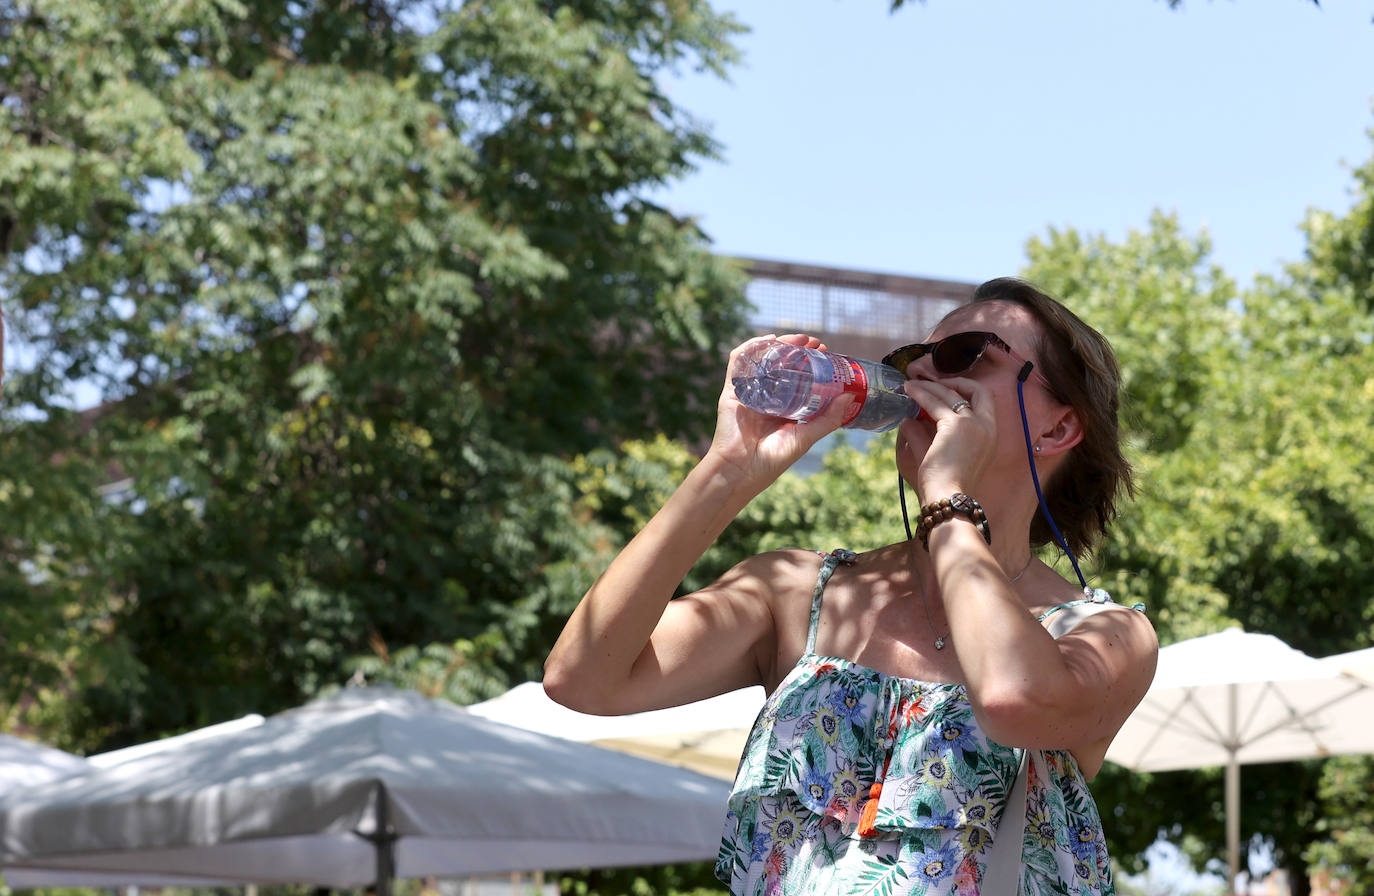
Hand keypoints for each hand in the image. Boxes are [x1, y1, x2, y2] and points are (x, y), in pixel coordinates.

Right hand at [708, 334, 853, 485]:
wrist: (741, 472)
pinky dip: (752, 346)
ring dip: (781, 344)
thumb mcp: (806, 437)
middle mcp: (765, 397)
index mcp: (782, 408)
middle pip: (781, 365)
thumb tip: (849, 396)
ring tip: (798, 338)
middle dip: (799, 350)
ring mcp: (749, 392)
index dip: (812, 363)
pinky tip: (770, 340)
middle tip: (815, 342)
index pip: (798, 378)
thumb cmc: (772, 460)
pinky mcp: (732, 391)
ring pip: (763, 359)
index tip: (826, 353)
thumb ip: (827, 419)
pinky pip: (738, 362)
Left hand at [900, 375, 997, 497]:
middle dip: (955, 381)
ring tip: (910, 385)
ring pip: (951, 394)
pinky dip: (920, 393)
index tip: (947, 390)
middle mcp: (987, 426)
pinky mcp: (955, 426)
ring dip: (930, 386)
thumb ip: (928, 435)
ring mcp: (973, 424)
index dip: (967, 390)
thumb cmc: (944, 483)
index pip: (986, 402)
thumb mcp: (941, 455)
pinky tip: (908, 391)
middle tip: (932, 383)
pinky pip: (934, 402)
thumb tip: (910, 419)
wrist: (948, 497)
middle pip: (978, 390)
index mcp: (991, 435)